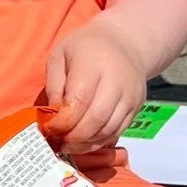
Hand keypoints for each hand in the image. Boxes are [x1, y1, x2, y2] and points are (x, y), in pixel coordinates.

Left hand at [44, 17, 148, 155]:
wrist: (125, 42)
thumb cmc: (85, 48)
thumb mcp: (60, 55)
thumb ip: (53, 84)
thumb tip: (54, 115)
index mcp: (93, 64)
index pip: (79, 100)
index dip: (63, 121)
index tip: (50, 127)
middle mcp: (116, 81)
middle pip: (96, 119)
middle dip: (74, 136)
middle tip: (59, 140)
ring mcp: (130, 95)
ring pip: (108, 129)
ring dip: (86, 143)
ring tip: (69, 144)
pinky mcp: (136, 107)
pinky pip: (117, 131)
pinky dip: (99, 141)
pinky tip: (85, 141)